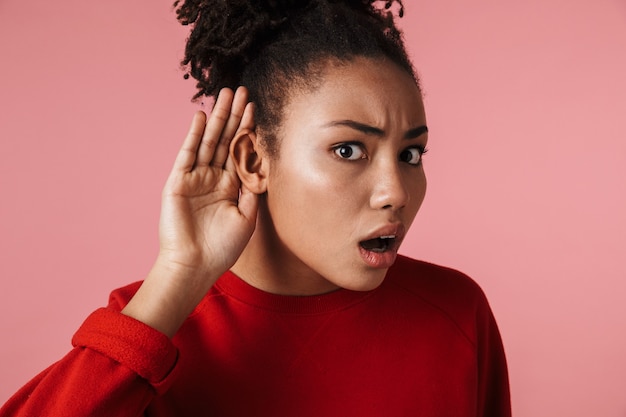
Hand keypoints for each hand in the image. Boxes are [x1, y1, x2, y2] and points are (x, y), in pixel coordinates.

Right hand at [122, 87, 257, 336]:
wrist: (195, 266)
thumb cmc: (222, 248)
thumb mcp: (247, 218)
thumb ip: (253, 190)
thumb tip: (264, 167)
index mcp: (230, 186)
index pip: (240, 150)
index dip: (248, 129)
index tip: (257, 107)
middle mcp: (213, 177)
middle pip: (226, 139)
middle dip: (235, 115)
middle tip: (242, 90)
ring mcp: (195, 177)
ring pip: (209, 140)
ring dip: (217, 117)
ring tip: (225, 94)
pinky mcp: (179, 181)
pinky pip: (188, 153)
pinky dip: (194, 135)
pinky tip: (201, 116)